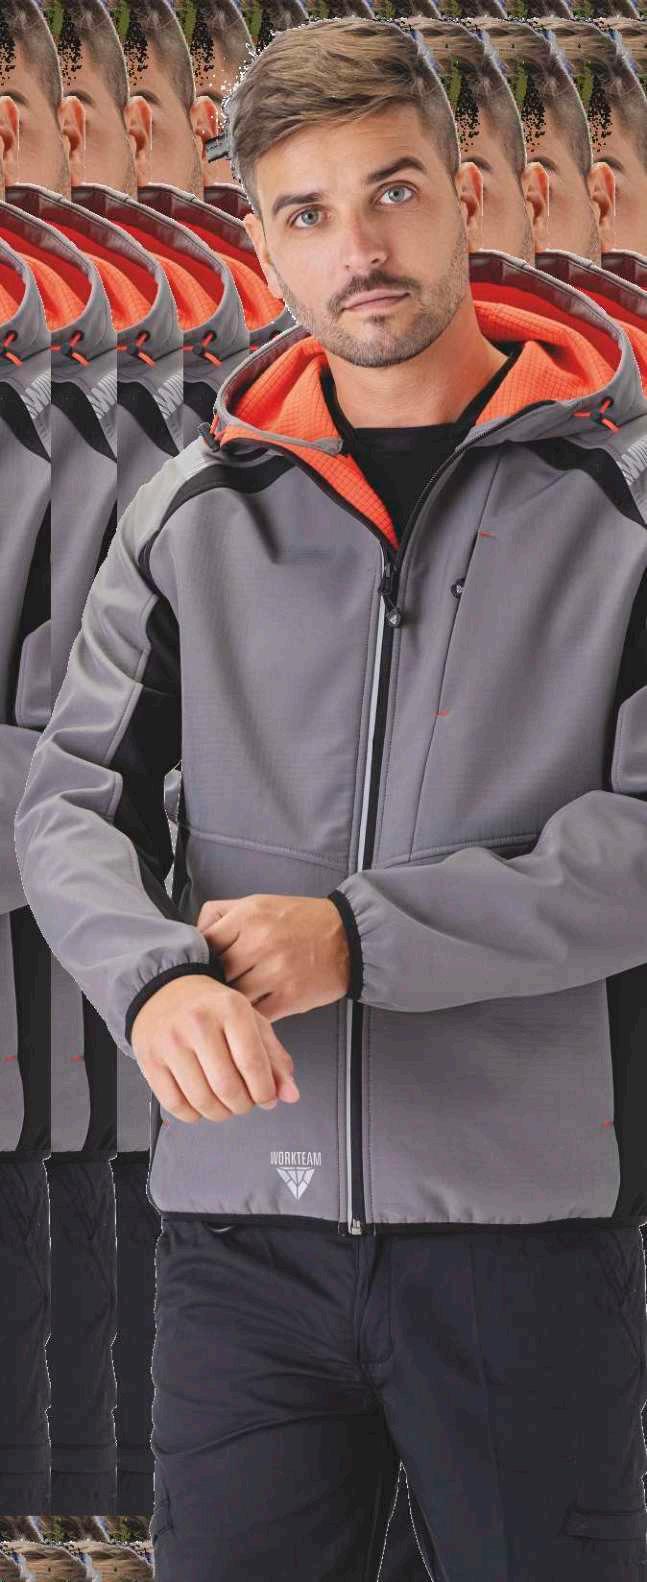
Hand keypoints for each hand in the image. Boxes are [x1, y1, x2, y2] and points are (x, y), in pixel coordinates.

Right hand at [130, 974, 300, 1122]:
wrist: (164, 991)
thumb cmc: (212, 1009)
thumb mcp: (251, 1022)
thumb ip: (274, 1058)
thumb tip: (290, 1095)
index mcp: (231, 1009)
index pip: (252, 1063)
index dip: (264, 1091)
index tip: (267, 1098)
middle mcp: (198, 1022)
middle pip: (227, 1087)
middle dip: (242, 1106)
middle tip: (245, 1103)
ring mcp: (170, 1042)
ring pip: (201, 1100)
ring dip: (219, 1113)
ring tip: (225, 1105)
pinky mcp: (150, 1059)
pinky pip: (174, 1104)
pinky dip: (192, 1115)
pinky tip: (200, 1104)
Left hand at [196, 893, 350, 1020]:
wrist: (349, 937)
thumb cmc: (301, 920)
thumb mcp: (258, 902)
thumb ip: (222, 913)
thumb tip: (195, 935)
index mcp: (249, 916)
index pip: (206, 942)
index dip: (204, 956)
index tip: (208, 962)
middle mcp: (260, 942)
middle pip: (217, 972)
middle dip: (217, 980)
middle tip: (222, 983)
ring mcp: (275, 972)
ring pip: (233, 996)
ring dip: (233, 1000)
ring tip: (238, 997)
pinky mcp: (289, 997)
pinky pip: (256, 1014)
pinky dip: (252, 1014)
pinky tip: (255, 1008)